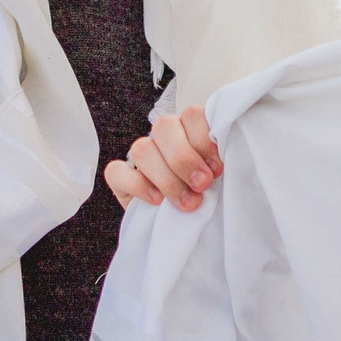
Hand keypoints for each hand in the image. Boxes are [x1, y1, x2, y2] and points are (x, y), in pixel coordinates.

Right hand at [104, 105, 223, 211]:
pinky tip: (156, 201)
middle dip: (184, 159)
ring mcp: (141, 156)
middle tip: (202, 185)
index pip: (191, 114)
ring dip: (166, 177)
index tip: (218, 167)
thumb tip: (222, 165)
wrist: (192, 225)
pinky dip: (137, 185)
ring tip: (187, 202)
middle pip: (164, 127)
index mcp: (191, 129)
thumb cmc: (213, 196)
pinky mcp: (121, 178)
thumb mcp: (224, 178)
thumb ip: (221, 164)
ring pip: (141, 149)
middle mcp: (164, 137)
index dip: (204, 139)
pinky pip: (116, 171)